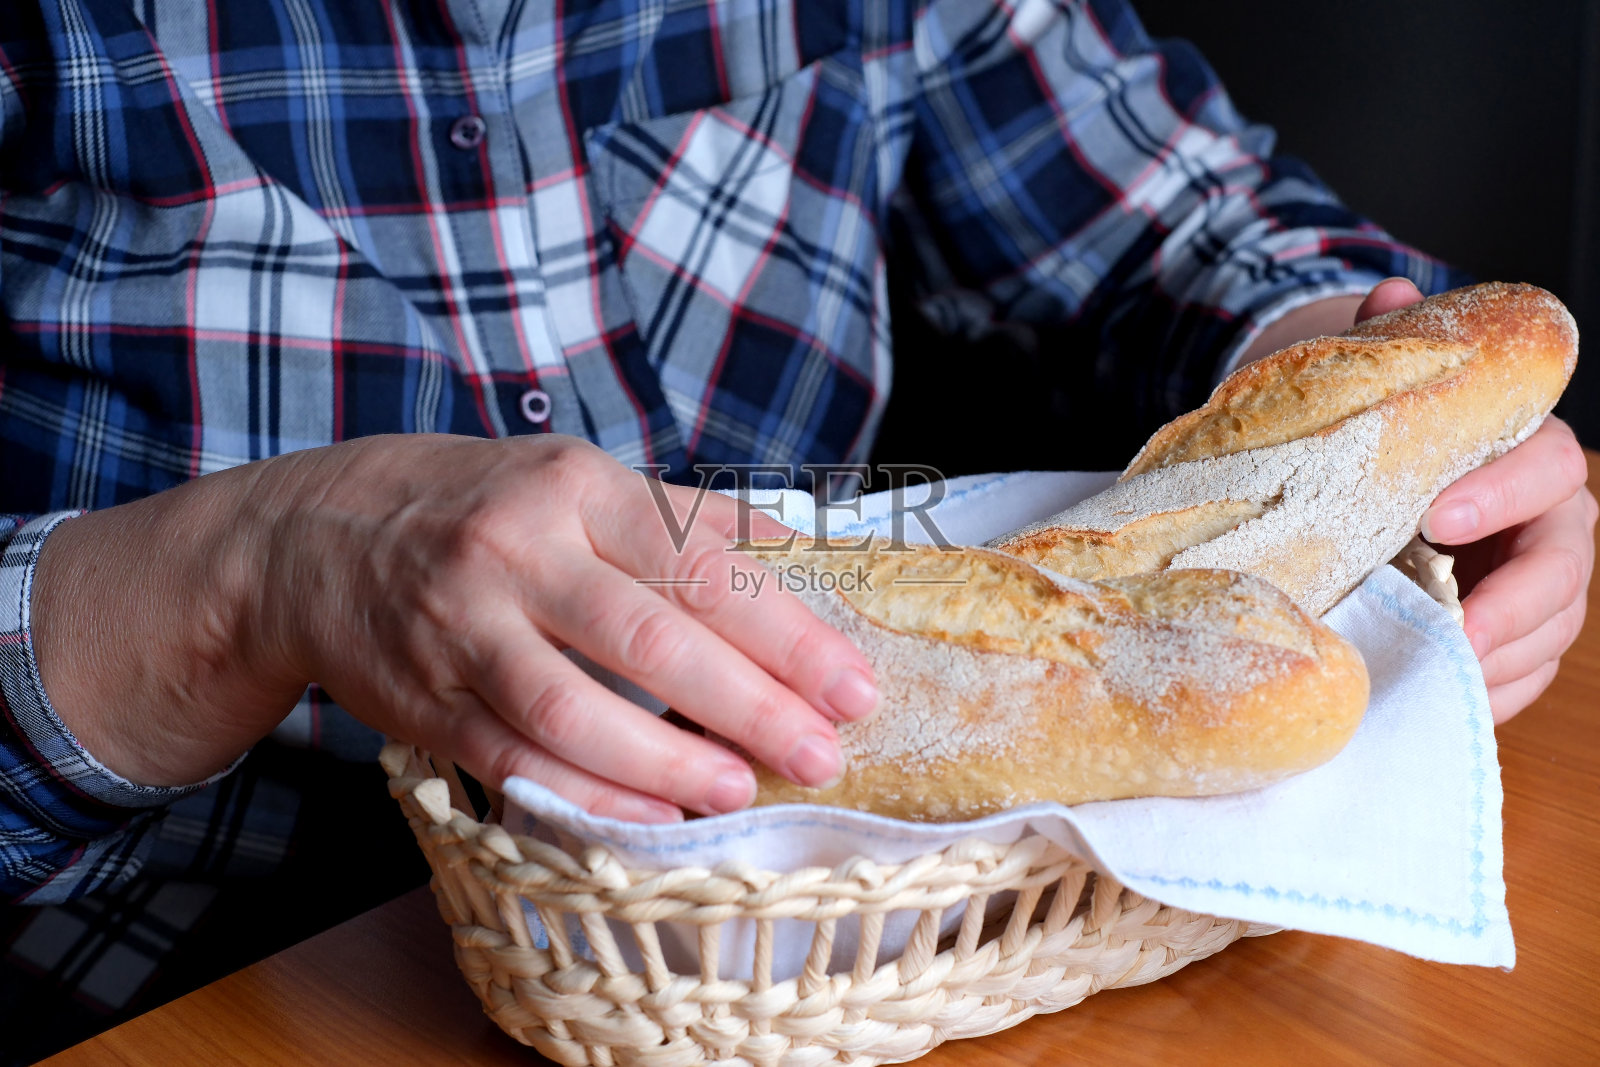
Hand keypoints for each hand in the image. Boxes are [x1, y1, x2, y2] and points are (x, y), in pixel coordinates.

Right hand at [33, 434, 878, 819]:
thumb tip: (802, 547)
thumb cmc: (473, 505)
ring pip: (573, 709)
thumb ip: (686, 515)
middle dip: (747, 704)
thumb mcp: (576, 478)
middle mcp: (517, 551)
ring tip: (737, 790)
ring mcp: (463, 628)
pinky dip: (586, 792)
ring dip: (665, 762)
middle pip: (648, 638)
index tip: (850, 685)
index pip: (699, 563)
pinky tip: (649, 814)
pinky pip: (514, 757)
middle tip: (819, 753)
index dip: (785, 631)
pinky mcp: (426, 698)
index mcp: (574, 489)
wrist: (312, 537)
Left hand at [1358, 278, 1597, 721]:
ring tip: (1439, 673)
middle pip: (1565, 565)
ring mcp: (1540, 583)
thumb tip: (1390, 296)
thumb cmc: (1392, 438)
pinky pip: (1524, 674)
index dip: (1502, 493)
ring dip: (1501, 659)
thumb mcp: (1386, 396)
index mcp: (1527, 453)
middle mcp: (1550, 519)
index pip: (1546, 468)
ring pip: (1551, 628)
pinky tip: (1445, 700)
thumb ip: (1395, 350)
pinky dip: (1492, 694)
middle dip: (1513, 602)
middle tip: (1454, 628)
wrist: (1376, 484)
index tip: (1437, 518)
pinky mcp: (1518, 637)